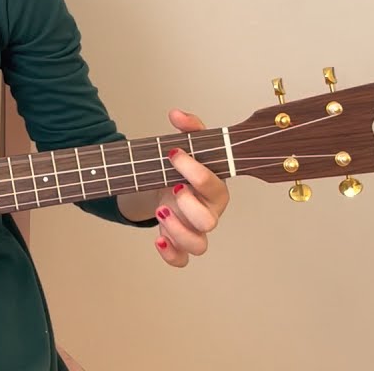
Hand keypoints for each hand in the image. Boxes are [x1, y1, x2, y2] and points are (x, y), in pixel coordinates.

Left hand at [153, 109, 229, 267]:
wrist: (166, 185)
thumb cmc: (183, 168)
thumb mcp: (187, 145)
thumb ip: (189, 128)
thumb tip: (177, 114)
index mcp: (215, 188)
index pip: (213, 184)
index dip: (194, 170)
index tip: (173, 154)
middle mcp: (209, 213)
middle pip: (209, 222)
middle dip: (187, 205)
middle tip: (171, 187)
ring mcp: (195, 231)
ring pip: (198, 246)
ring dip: (178, 231)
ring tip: (161, 210)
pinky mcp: (180, 244)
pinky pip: (181, 260)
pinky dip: (170, 254)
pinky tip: (158, 237)